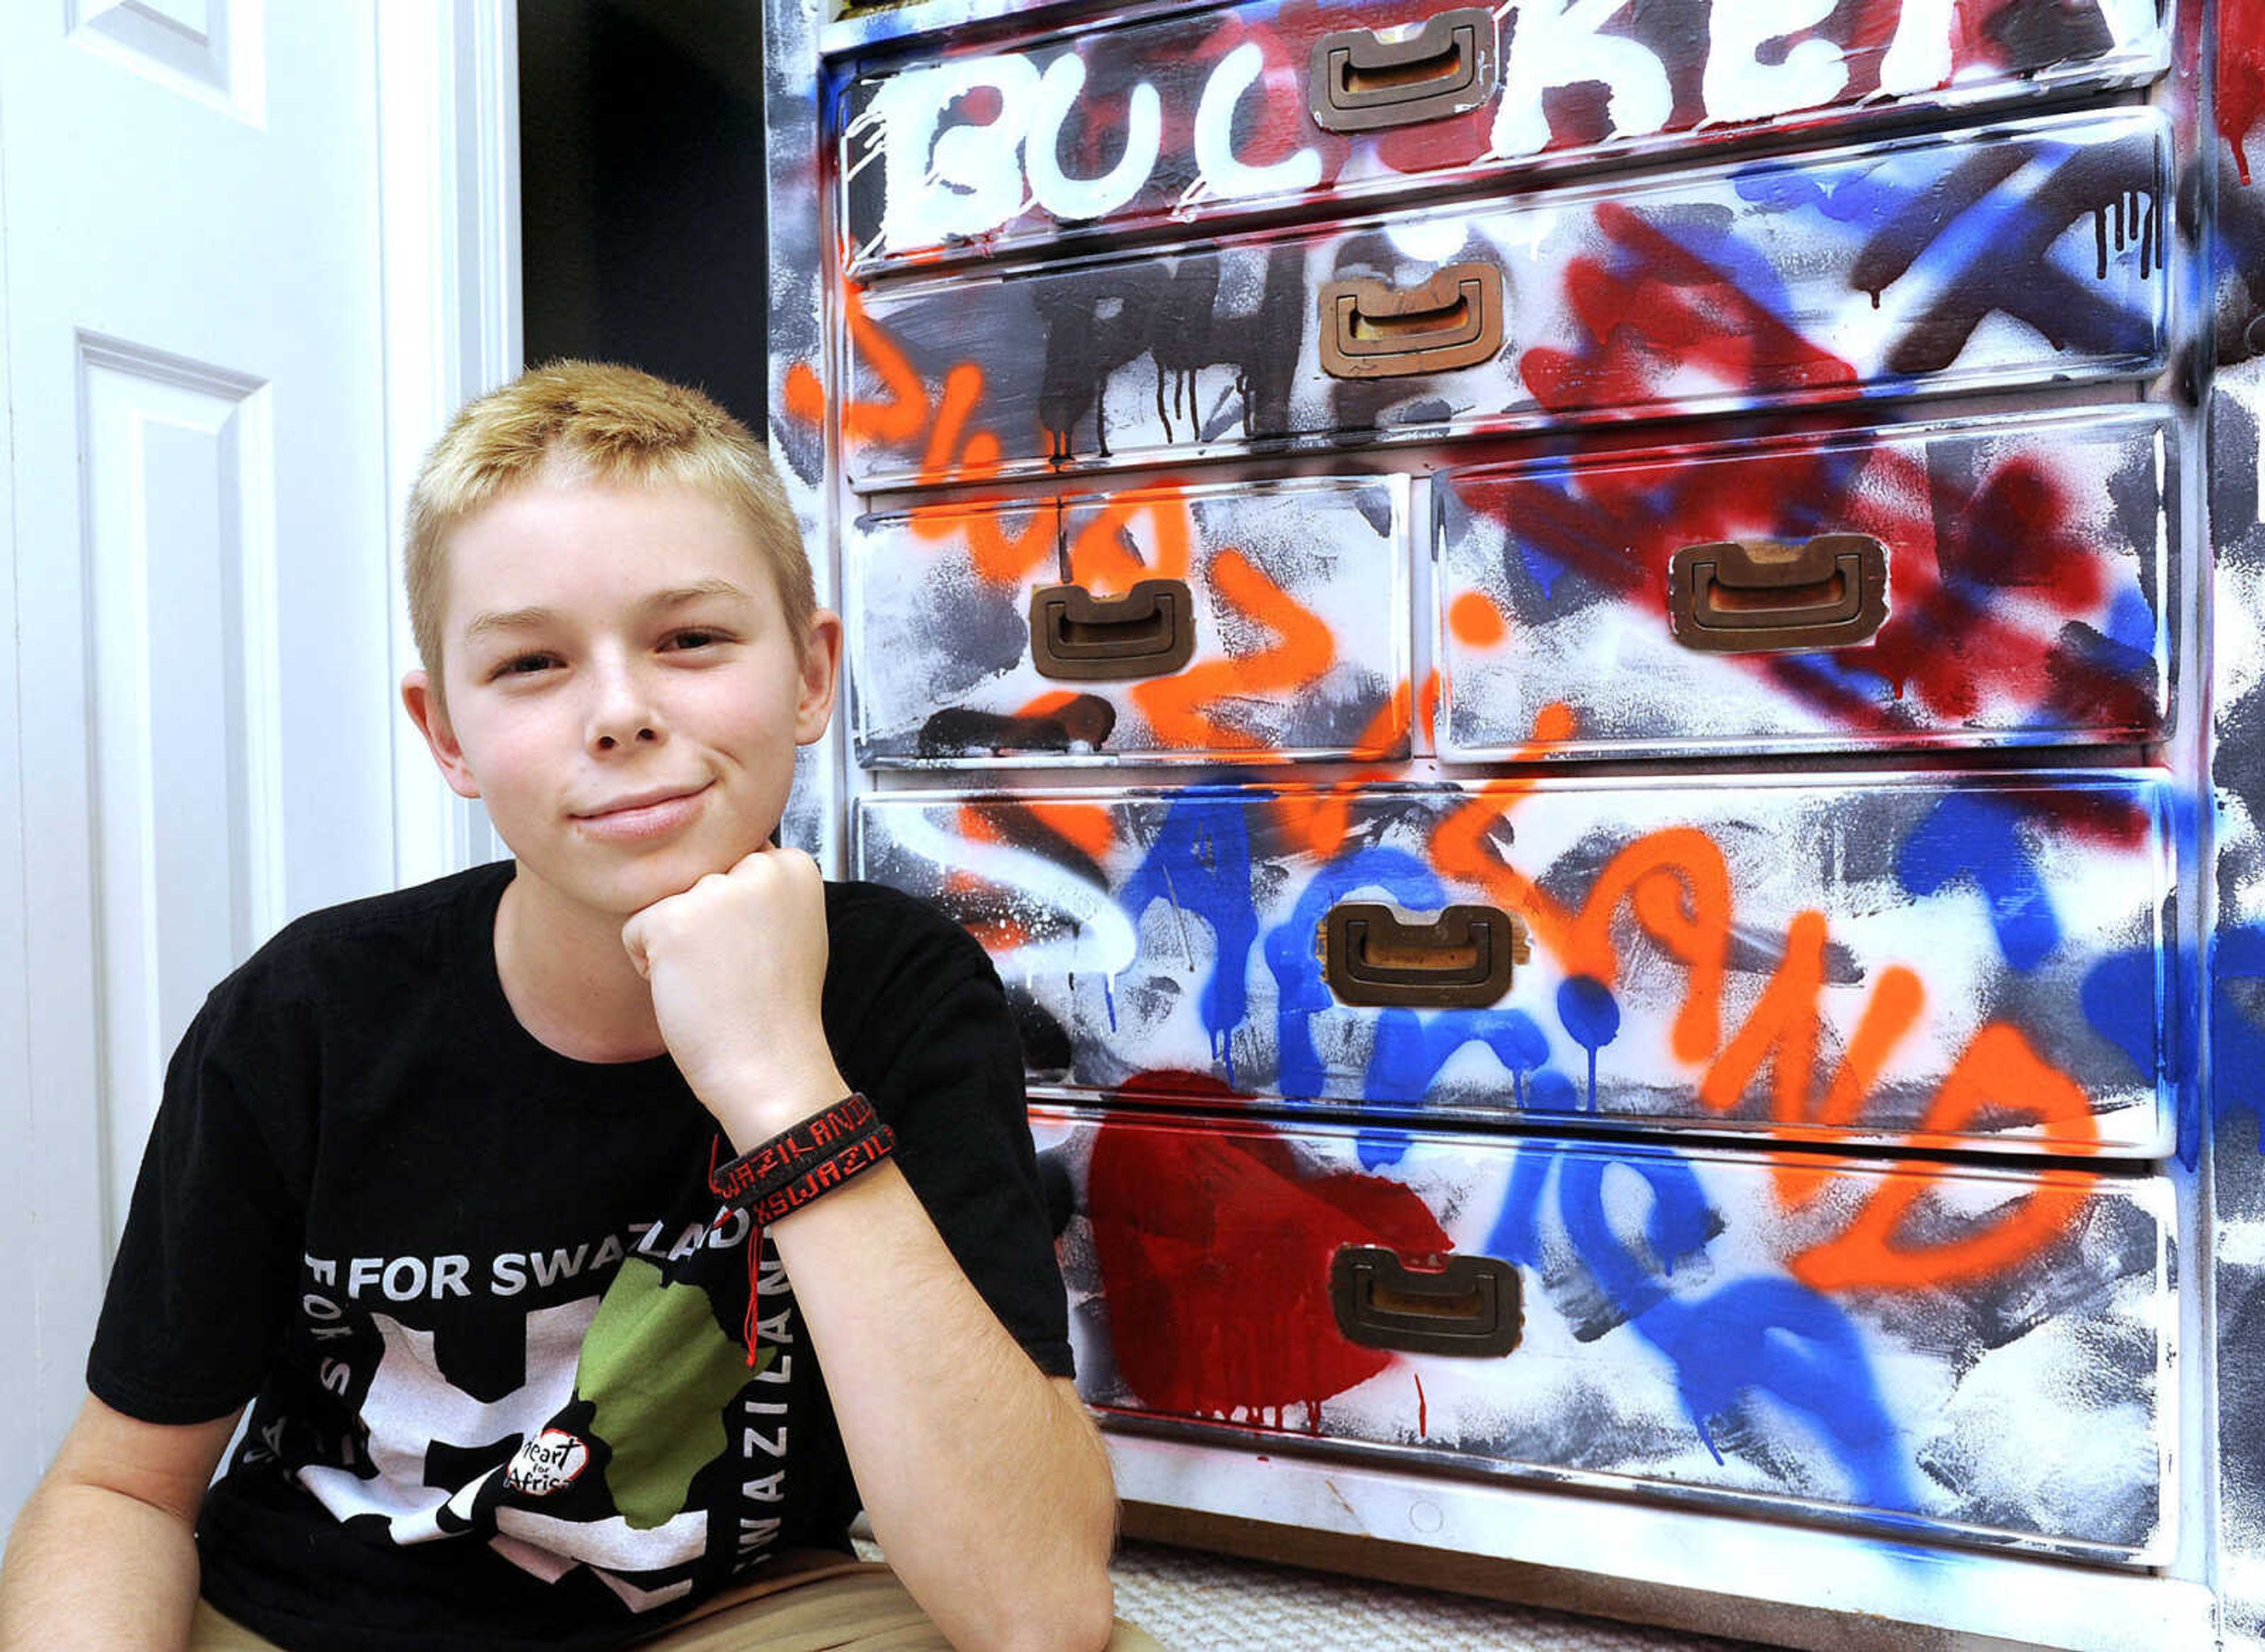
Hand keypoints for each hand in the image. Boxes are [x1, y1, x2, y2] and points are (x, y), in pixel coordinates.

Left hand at [619, 845, 845, 1143]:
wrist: (769, 1066)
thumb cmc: (777, 1009)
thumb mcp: (794, 929)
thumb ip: (765, 890)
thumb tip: (722, 868)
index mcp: (795, 866)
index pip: (734, 861)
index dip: (733, 912)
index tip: (757, 950)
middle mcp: (759, 867)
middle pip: (697, 879)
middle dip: (702, 922)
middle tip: (736, 969)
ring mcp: (715, 892)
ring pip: (666, 902)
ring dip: (676, 942)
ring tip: (715, 980)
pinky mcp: (672, 920)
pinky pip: (635, 930)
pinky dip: (649, 965)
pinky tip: (690, 989)